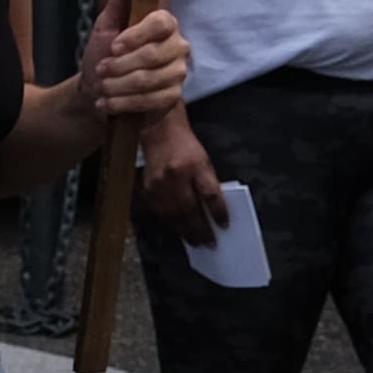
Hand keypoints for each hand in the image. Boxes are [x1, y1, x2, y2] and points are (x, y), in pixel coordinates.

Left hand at [77, 5, 187, 127]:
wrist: (99, 89)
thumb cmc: (104, 52)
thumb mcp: (107, 22)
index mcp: (164, 24)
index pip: (161, 23)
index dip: (136, 36)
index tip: (113, 46)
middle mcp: (178, 46)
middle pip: (153, 55)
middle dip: (120, 66)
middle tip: (101, 69)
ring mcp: (177, 73)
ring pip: (149, 81)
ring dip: (118, 86)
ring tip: (102, 87)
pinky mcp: (172, 96)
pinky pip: (150, 101)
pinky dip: (124, 103)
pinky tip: (108, 102)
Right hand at [129, 112, 227, 246]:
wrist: (160, 131)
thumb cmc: (186, 147)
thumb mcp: (204, 161)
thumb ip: (208, 184)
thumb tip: (214, 211)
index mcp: (196, 165)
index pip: (210, 194)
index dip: (218, 212)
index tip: (224, 225)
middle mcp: (177, 175)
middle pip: (191, 209)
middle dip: (201, 229)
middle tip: (209, 242)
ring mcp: (160, 183)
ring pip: (174, 214)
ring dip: (186, 231)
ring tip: (195, 241)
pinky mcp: (149, 188)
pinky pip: (161, 212)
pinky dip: (171, 223)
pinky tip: (179, 230)